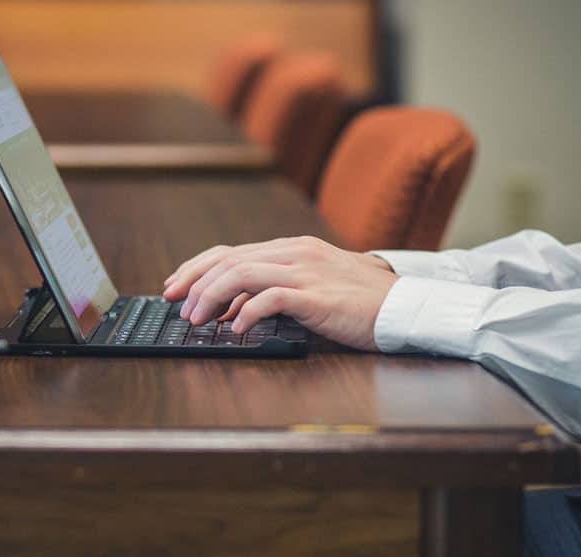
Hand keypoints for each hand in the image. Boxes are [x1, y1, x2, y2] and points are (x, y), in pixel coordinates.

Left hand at [162, 236, 397, 351]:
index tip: (174, 286)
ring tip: (196, 320)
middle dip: (194, 283)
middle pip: (228, 260)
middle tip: (174, 305)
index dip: (197, 268)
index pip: (230, 252)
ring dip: (211, 298)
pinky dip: (245, 313)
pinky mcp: (316, 295)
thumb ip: (271, 293)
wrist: (407, 308)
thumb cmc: (361, 303)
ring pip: (241, 273)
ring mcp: (305, 271)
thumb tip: (229, 310)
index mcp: (291, 249)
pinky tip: (234, 330)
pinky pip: (270, 298)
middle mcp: (294, 253)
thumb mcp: (310, 290)